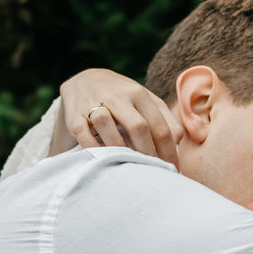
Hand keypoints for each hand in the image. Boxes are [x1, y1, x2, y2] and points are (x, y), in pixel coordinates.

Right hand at [50, 68, 182, 164]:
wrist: (85, 80)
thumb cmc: (123, 98)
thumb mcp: (145, 101)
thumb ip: (164, 118)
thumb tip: (178, 141)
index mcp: (140, 94)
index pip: (161, 126)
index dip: (169, 152)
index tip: (172, 169)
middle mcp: (118, 96)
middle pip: (138, 127)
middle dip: (148, 154)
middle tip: (153, 173)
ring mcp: (94, 103)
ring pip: (108, 125)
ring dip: (120, 149)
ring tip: (130, 166)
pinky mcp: (74, 114)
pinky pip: (83, 133)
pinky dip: (94, 148)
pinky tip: (104, 159)